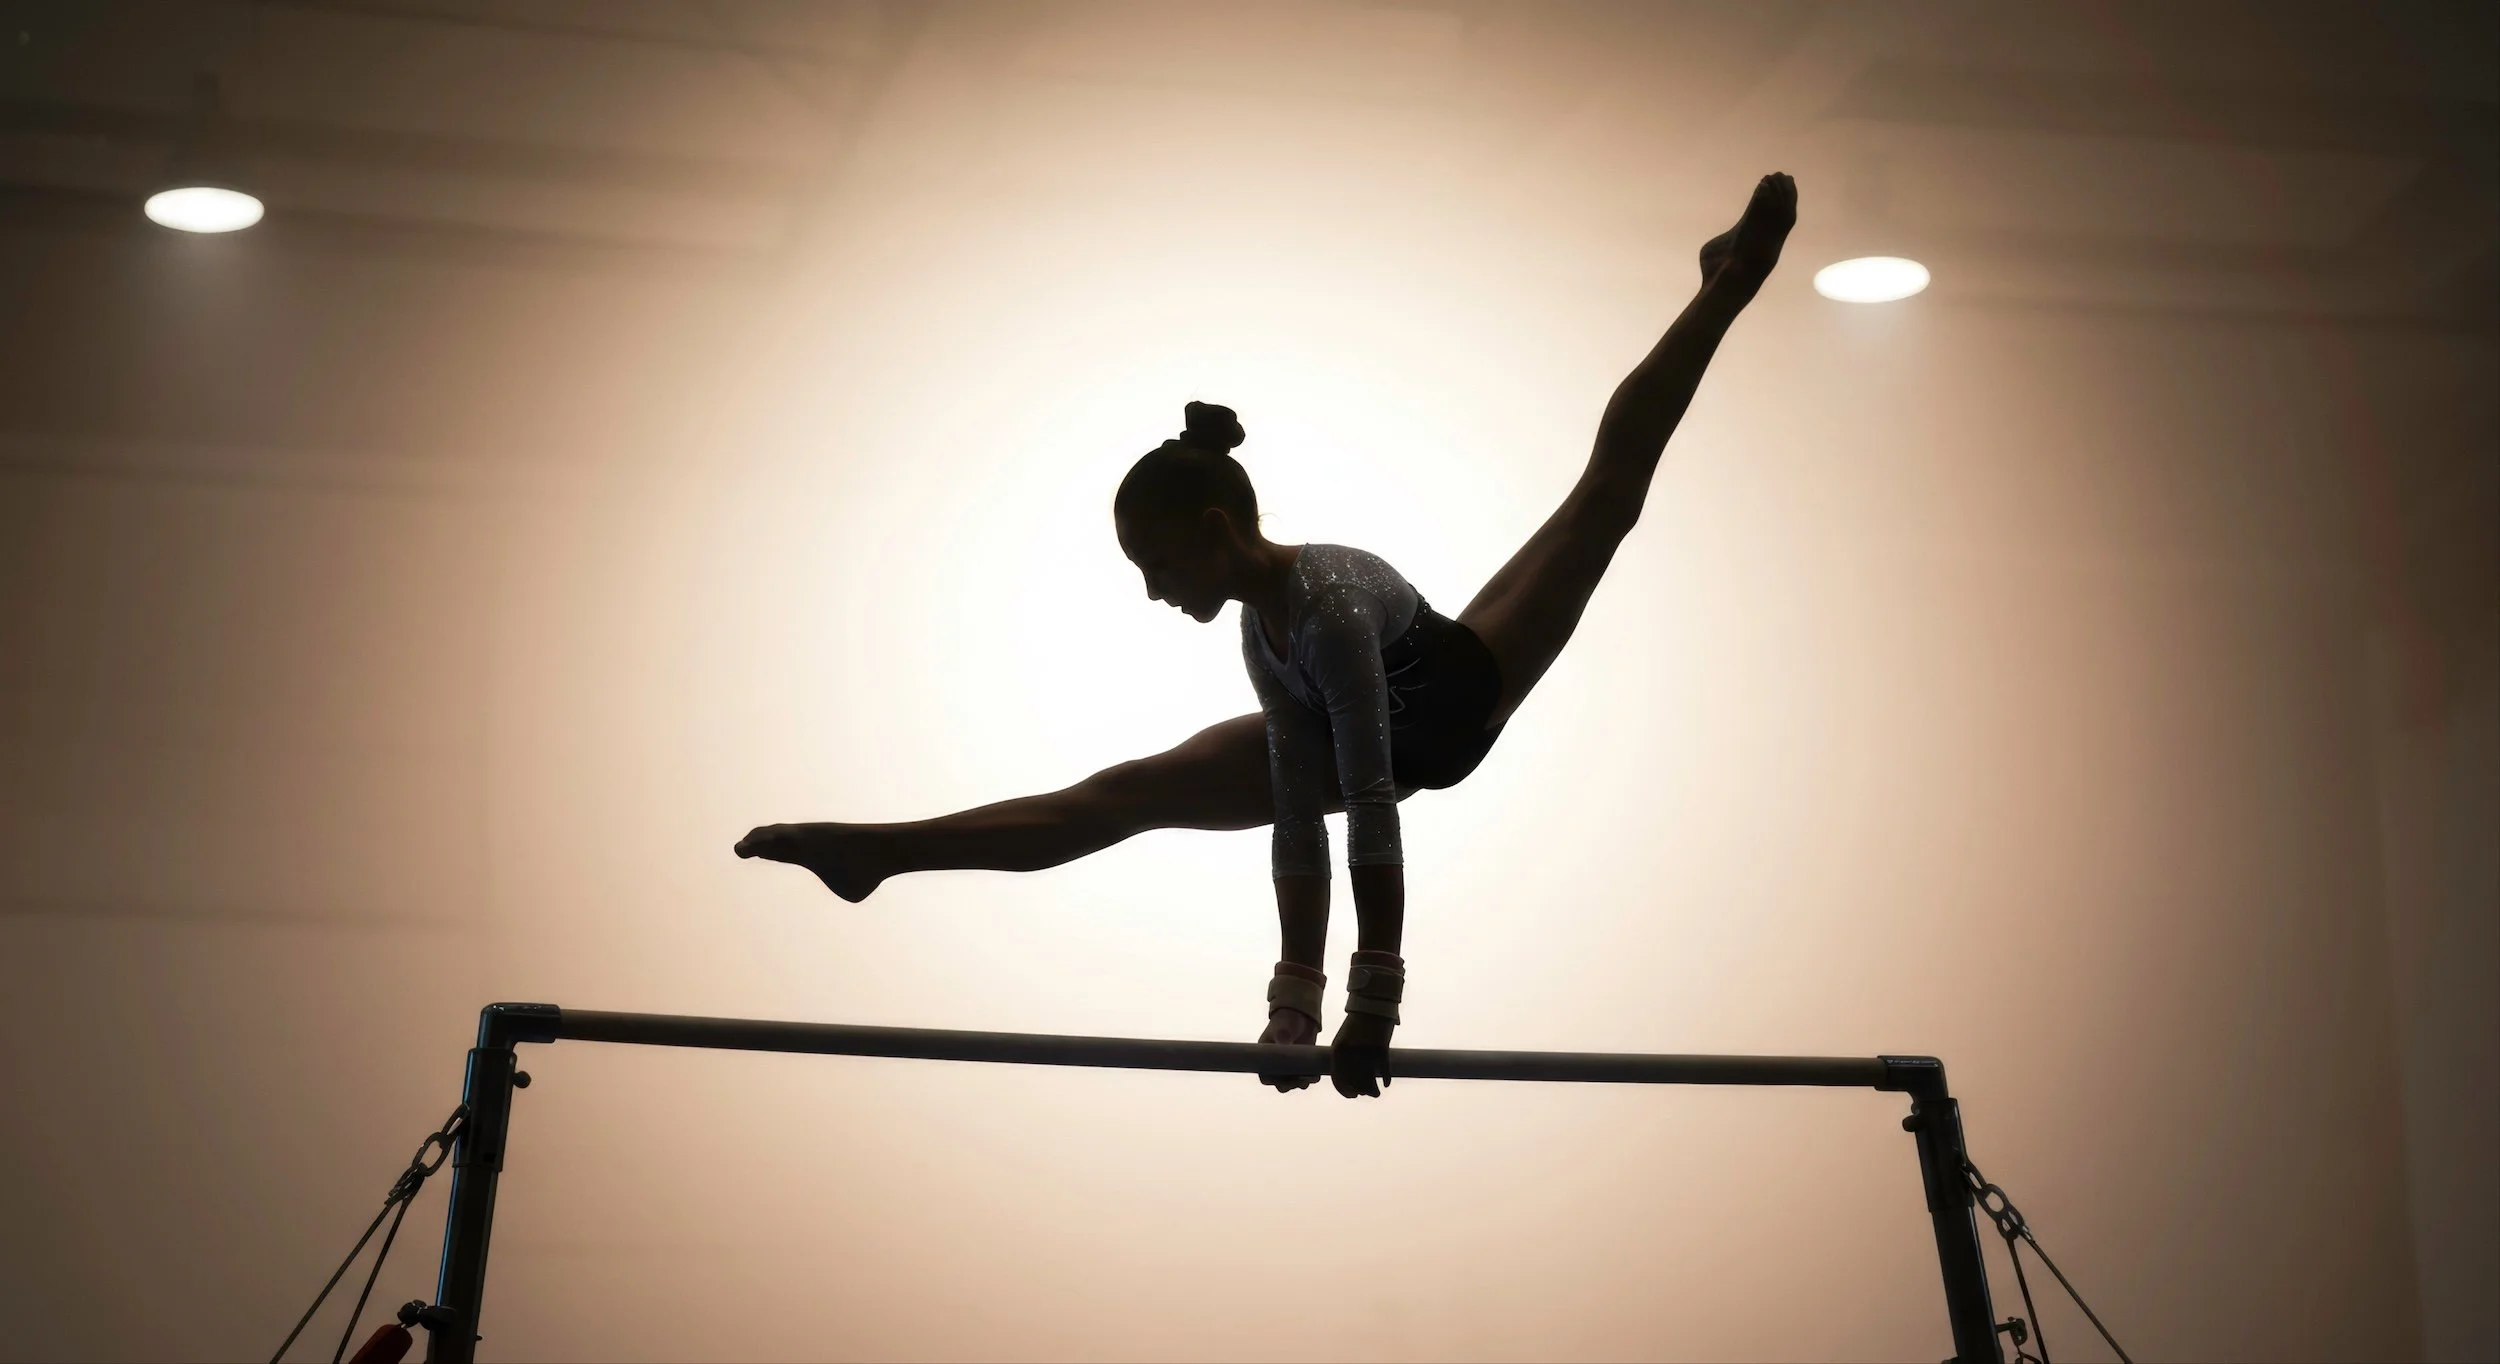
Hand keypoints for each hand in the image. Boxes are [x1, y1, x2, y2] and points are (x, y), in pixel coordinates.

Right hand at [1258, 1007, 1321, 1091]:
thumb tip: (1284, 1045)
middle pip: (1280, 1083)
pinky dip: (1311, 1078)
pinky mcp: (1304, 1064)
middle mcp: (1278, 1064)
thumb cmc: (1286, 1020)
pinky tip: (1315, 1075)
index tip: (1280, 1080)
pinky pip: (1306, 1077)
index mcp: (1267, 1057)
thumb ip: (1282, 1037)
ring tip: (1309, 1078)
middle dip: (1288, 1085)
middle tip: (1296, 1081)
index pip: (1265, 1076)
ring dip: (1301, 1083)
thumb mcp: (1282, 1028)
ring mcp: (1291, 1065)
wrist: (1301, 1016)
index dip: (1271, 1081)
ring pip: (1294, 1082)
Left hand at [1329, 1011, 1395, 1098]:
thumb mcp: (1343, 1040)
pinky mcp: (1382, 1050)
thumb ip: (1341, 1059)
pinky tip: (1385, 1084)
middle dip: (1361, 1092)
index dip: (1345, 1092)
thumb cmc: (1356, 1025)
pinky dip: (1385, 1080)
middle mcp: (1350, 1054)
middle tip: (1366, 1093)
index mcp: (1338, 1051)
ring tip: (1376, 1093)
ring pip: (1369, 1081)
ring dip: (1373, 1091)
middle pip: (1355, 1083)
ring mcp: (1366, 1052)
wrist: (1372, 1006)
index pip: (1338, 1080)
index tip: (1353, 1096)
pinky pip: (1383, 1072)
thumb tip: (1347, 1082)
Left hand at [1696, 172, 1797, 301]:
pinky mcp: (1764, 238)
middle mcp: (1765, 238)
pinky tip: (1766, 186)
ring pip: (1776, 210)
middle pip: (1777, 210)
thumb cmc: (1715, 274)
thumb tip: (1712, 246)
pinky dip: (1767, 200)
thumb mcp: (1715, 251)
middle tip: (1781, 175)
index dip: (1768, 200)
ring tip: (1777, 177)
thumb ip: (1719, 243)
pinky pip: (1769, 215)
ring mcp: (1765, 238)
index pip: (1764, 215)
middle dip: (1781, 193)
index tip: (1768, 184)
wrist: (1723, 285)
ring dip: (1778, 193)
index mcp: (1755, 240)